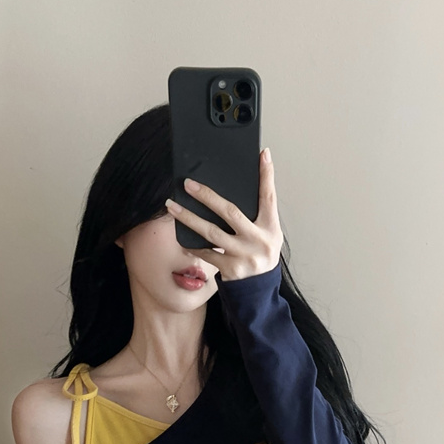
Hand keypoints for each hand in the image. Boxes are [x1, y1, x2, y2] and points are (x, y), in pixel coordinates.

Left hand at [165, 147, 282, 281]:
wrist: (259, 289)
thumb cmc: (260, 253)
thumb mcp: (268, 232)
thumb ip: (258, 212)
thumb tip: (244, 183)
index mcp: (270, 227)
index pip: (269, 197)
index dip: (267, 175)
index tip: (263, 154)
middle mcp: (258, 240)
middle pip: (230, 212)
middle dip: (207, 196)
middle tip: (188, 184)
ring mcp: (243, 255)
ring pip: (211, 233)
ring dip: (189, 218)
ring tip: (172, 206)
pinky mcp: (230, 269)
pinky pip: (206, 252)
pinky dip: (192, 243)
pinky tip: (179, 234)